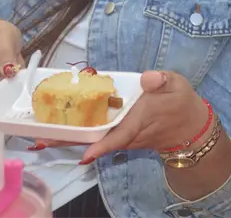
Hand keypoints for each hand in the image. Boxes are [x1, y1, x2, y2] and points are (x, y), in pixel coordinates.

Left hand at [36, 71, 208, 162]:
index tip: (85, 153)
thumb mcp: (178, 85)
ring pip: (94, 139)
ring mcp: (124, 136)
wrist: (190, 128)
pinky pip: (98, 137)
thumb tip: (148, 78)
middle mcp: (129, 131)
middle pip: (96, 139)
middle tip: (41, 141)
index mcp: (142, 117)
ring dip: (69, 138)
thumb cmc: (182, 102)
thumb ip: (162, 80)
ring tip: (40, 135)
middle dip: (70, 140)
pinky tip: (60, 127)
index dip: (103, 144)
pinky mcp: (121, 136)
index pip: (121, 134)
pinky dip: (79, 134)